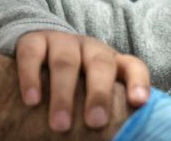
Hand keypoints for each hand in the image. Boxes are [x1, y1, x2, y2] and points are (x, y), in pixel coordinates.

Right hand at [15, 30, 151, 132]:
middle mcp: (90, 48)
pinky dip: (31, 78)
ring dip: (63, 94)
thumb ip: (104, 108)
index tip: (139, 102)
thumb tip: (113, 138)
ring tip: (60, 124)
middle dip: (98, 94)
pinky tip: (31, 101)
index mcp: (111, 61)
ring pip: (65, 62)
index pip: (133, 66)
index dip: (138, 82)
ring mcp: (62, 41)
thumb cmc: (74, 80)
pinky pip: (32, 55)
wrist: (39, 44)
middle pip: (100, 64)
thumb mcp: (91, 89)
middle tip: (95, 122)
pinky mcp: (33, 41)